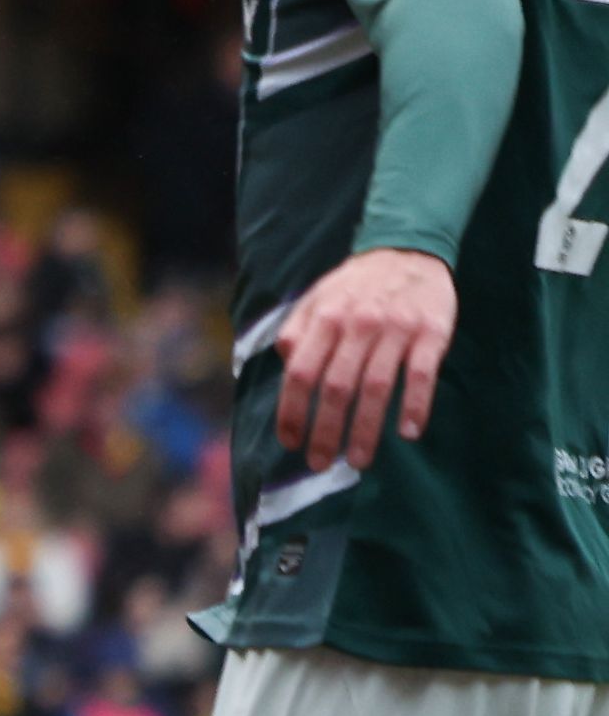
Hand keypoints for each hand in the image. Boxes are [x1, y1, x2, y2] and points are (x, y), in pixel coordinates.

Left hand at [275, 247, 457, 470]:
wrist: (407, 252)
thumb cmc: (354, 285)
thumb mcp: (315, 299)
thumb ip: (296, 331)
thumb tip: (284, 366)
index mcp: (324, 318)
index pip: (301, 372)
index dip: (292, 410)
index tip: (289, 442)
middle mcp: (358, 325)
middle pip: (337, 387)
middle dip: (326, 430)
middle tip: (319, 463)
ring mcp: (396, 330)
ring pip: (377, 388)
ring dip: (367, 429)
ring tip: (358, 461)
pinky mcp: (432, 333)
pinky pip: (423, 375)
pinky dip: (416, 406)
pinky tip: (408, 433)